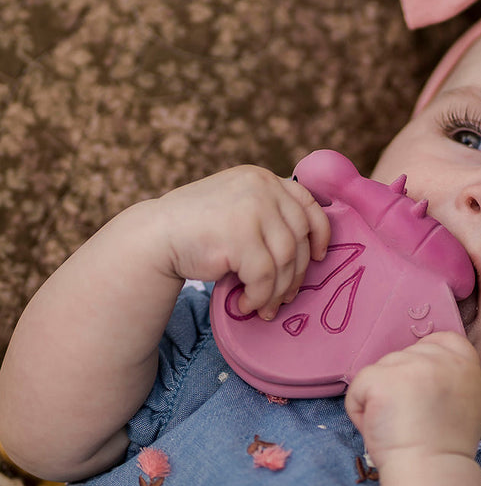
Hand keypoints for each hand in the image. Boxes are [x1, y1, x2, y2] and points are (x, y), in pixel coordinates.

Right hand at [154, 165, 329, 318]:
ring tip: (264, 306)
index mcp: (263, 179)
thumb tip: (312, 248)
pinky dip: (259, 296)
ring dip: (278, 290)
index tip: (320, 256)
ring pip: (286, 260)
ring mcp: (251, 209)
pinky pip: (265, 276)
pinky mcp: (240, 236)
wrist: (155, 236)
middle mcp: (261, 188)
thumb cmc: (199, 228)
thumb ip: (269, 213)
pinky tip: (245, 303)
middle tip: (286, 297)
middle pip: (299, 238)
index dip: (320, 233)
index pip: (308, 203)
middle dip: (297, 274)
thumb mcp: (238, 205)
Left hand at [345, 332, 480, 468]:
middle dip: (398, 384)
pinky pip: (358, 388)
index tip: (420, 388)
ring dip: (379, 399)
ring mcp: (410, 365)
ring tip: (396, 427)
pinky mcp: (381, 378)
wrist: (431, 472)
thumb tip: (424, 372)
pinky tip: (379, 430)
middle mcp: (440, 358)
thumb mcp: (468, 403)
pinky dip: (360, 412)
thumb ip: (452, 378)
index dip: (423, 359)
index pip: (441, 339)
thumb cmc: (445, 449)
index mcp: (466, 364)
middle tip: (410, 419)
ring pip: (379, 372)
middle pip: (404, 356)